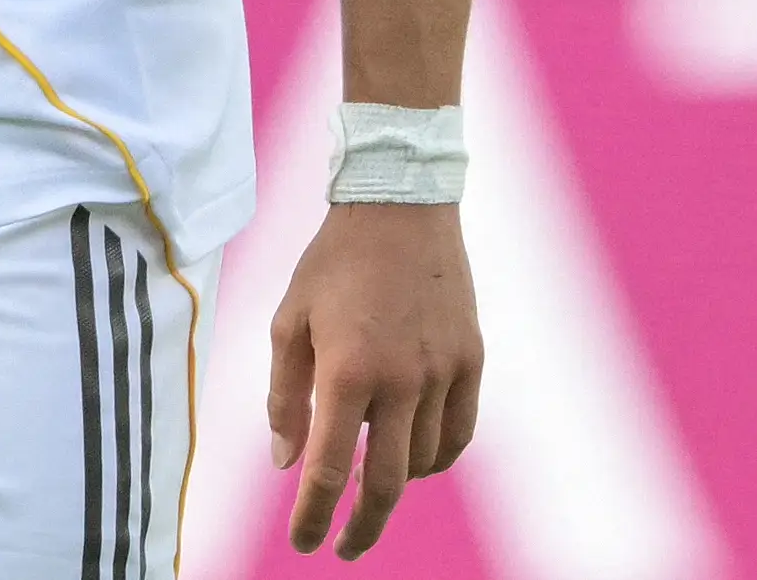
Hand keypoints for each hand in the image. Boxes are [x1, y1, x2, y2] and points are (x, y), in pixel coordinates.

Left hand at [268, 203, 482, 558]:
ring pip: (424, 461)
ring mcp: (442, 374)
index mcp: (346, 371)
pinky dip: (435, 458)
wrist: (399, 209)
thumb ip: (285, 396)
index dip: (314, 514)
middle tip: (343, 546)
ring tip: (369, 478)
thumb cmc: (332, 264)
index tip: (305, 544)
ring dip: (395, 481)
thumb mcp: (289, 322)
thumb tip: (287, 463)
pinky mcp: (472, 363)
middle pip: (386, 483)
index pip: (329, 467)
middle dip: (361, 525)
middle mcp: (400, 381)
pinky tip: (414, 458)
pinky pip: (458, 434)